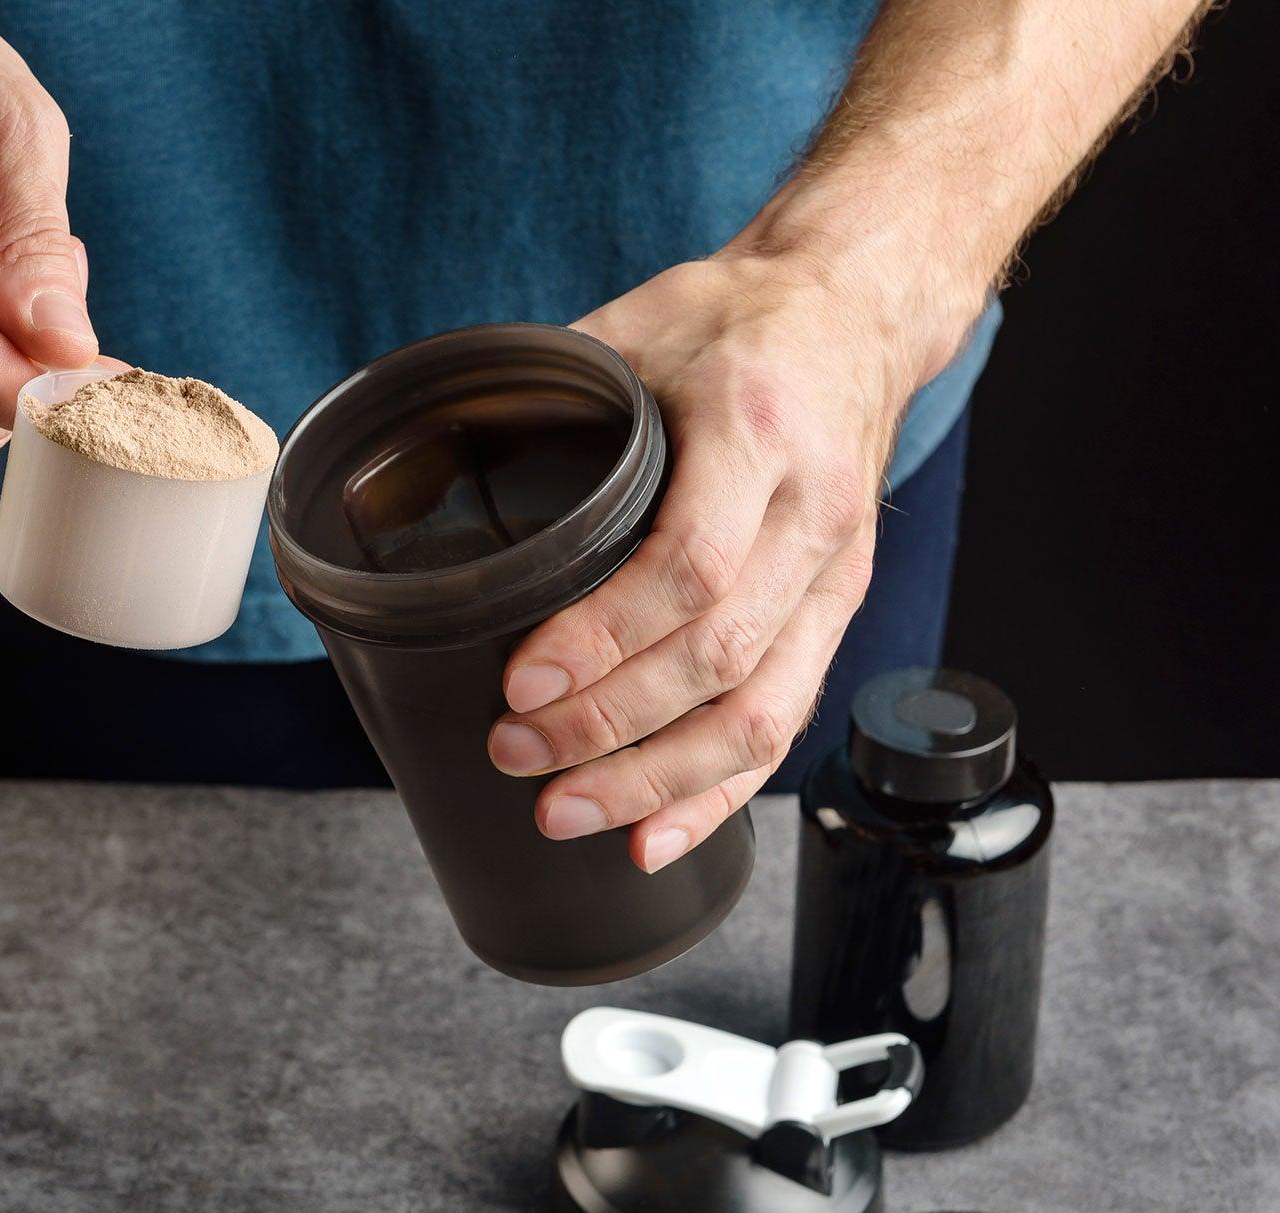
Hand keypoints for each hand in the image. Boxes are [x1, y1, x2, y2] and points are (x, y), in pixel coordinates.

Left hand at [487, 249, 959, 871]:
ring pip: (762, 711)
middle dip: (609, 727)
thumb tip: (426, 452)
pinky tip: (656, 836)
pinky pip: (787, 721)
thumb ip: (547, 394)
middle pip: (718, 657)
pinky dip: (720, 793)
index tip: (521, 681)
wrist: (853, 310)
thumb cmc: (734, 320)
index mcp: (756, 430)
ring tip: (566, 812)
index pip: (687, 566)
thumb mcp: (636, 325)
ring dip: (659, 781)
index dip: (602, 640)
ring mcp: (834, 572)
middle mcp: (811, 510)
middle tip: (515, 755)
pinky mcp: (836, 611)